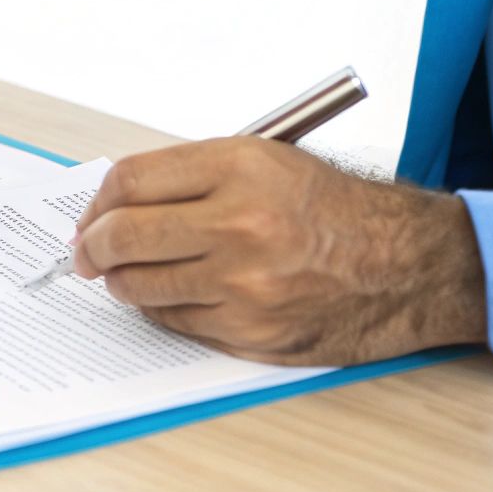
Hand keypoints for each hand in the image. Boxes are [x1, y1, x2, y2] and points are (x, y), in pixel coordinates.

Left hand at [69, 138, 485, 364]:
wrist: (407, 263)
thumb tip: (115, 205)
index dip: (97, 202)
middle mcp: (240, 224)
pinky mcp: (252, 330)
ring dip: (121, 281)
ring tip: (125, 273)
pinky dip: (161, 309)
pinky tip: (171, 295)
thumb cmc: (334, 209)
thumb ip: (189, 176)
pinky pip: (175, 322)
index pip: (130, 181)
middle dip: (92, 247)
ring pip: (141, 286)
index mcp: (239, 168)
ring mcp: (244, 284)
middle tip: (85, 253)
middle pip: (124, 236)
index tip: (91, 216)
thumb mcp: (265, 161)